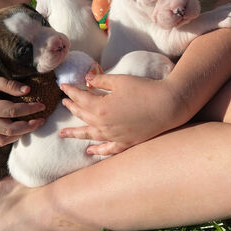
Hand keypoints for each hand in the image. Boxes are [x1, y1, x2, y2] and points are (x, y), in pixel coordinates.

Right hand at [0, 68, 44, 146]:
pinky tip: (17, 133)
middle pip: (9, 129)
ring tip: (32, 126)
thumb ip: (8, 85)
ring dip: (20, 135)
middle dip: (29, 126)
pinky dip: (7, 140)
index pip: (12, 111)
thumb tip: (28, 91)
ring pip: (2, 140)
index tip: (42, 106)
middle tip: (42, 120)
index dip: (29, 109)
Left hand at [60, 73, 175, 155]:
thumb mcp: (120, 80)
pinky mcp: (126, 142)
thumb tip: (87, 79)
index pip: (80, 98)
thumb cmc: (144, 89)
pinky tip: (90, 151)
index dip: (71, 91)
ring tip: (63, 134)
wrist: (167, 105)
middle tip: (64, 102)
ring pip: (90, 135)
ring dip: (76, 133)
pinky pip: (108, 149)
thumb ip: (101, 80)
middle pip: (83, 115)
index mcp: (100, 108)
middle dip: (72, 107)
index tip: (63, 86)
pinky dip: (98, 150)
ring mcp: (114, 136)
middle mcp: (104, 125)